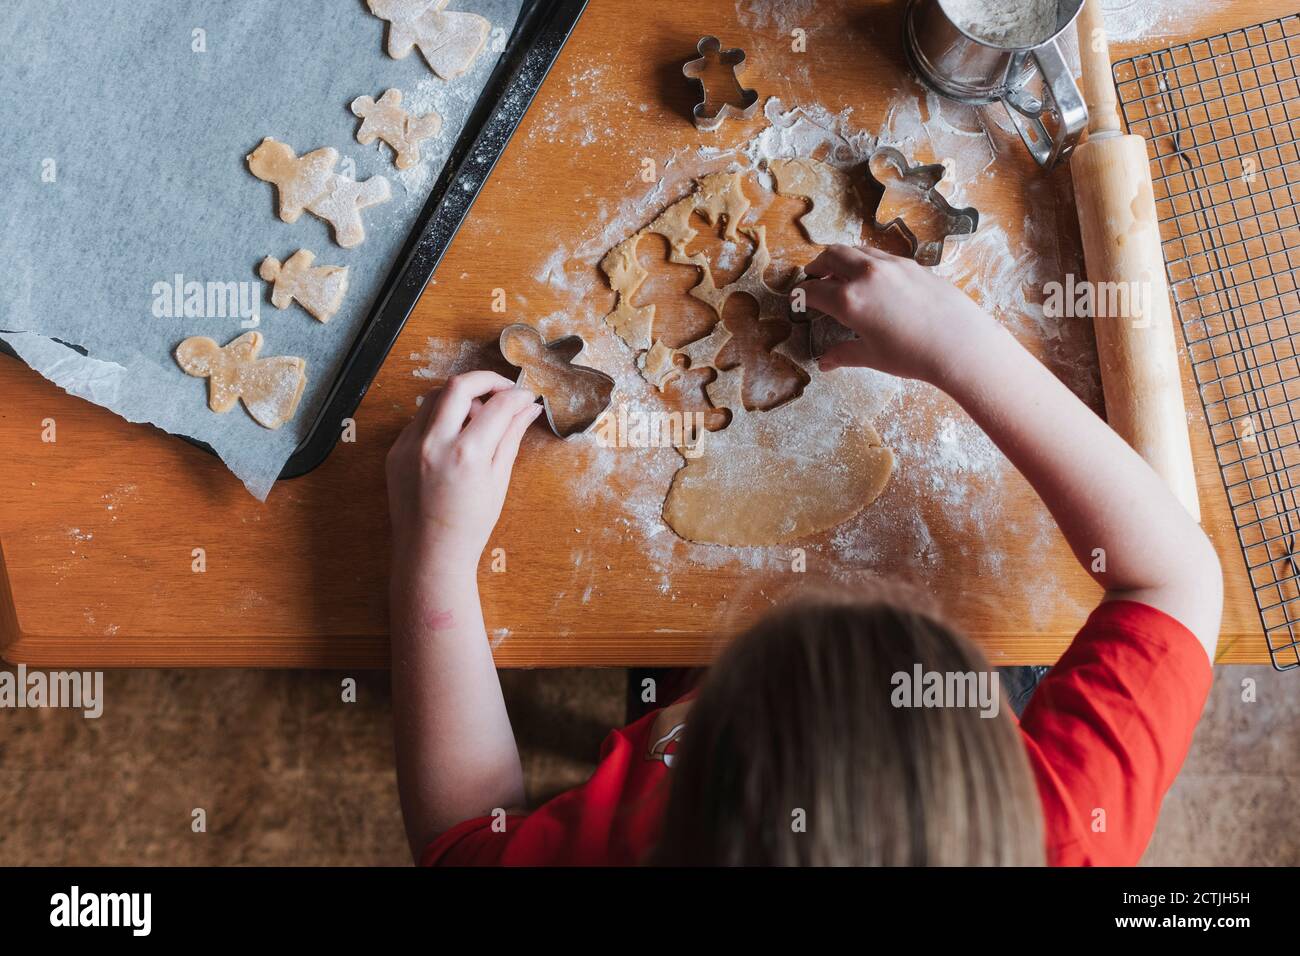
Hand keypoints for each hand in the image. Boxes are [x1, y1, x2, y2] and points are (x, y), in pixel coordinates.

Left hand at [386, 370, 542, 572]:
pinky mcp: (395, 451)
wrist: (430, 555)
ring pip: (435, 396)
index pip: (497, 405)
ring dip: (460, 396)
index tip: (526, 396)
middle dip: (486, 379)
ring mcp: (410, 446)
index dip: (517, 395)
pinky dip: (441, 417)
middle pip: (459, 385)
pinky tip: (455, 435)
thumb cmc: (470, 526)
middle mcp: (434, 444)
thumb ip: (511, 437)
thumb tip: (529, 408)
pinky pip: (420, 419)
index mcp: (467, 455)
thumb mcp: (498, 480)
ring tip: (479, 415)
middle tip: (503, 390)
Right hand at [796, 244, 999, 383]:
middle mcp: (866, 275)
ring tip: (839, 274)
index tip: (797, 299)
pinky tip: (871, 278)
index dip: (800, 295)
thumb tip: (825, 362)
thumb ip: (844, 354)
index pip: (813, 290)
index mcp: (849, 300)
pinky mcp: (911, 264)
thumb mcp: (872, 357)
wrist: (960, 343)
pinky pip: (878, 254)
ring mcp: (890, 265)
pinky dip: (864, 260)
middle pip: (831, 257)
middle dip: (817, 266)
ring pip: (855, 250)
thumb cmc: (913, 355)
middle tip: (813, 277)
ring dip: (841, 259)